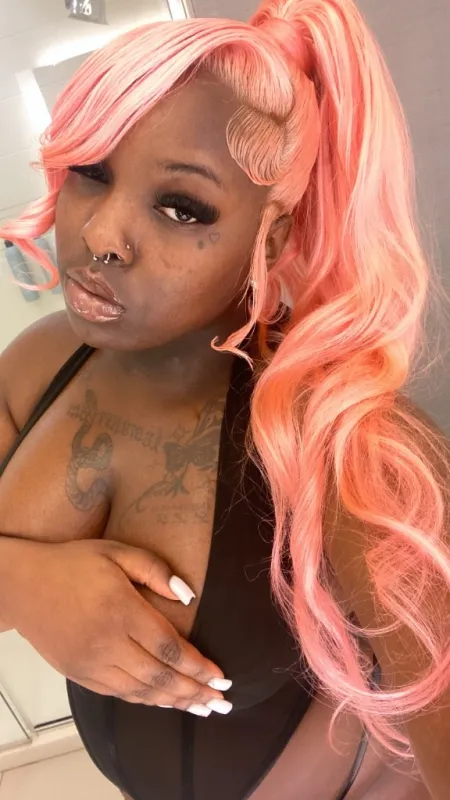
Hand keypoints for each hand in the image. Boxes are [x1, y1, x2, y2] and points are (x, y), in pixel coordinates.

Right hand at [2, 537, 231, 715]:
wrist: (22, 585)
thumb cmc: (73, 563)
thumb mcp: (116, 552)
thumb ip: (154, 570)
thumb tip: (188, 596)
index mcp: (121, 610)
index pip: (169, 647)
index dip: (198, 665)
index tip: (222, 675)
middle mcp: (107, 643)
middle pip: (160, 677)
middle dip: (195, 691)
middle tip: (221, 702)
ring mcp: (91, 663)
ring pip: (140, 692)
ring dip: (174, 702)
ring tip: (202, 707)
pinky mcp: (79, 674)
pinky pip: (119, 694)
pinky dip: (146, 701)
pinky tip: (164, 702)